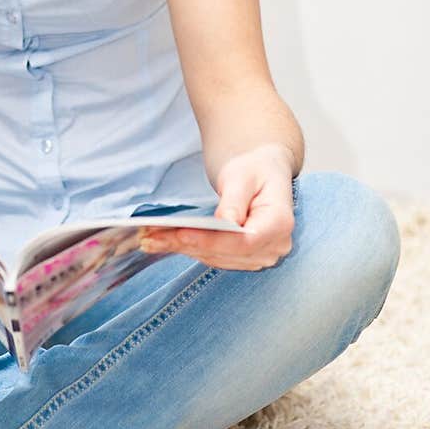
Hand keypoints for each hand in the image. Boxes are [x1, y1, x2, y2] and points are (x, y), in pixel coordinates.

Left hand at [137, 144, 295, 271]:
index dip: (212, 241)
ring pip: (216, 258)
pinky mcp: (245, 259)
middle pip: (226, 253)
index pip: (244, 241)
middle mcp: (274, 246)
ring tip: (149, 238)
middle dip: (186, 244)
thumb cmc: (254, 169)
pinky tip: (164, 241)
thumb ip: (234, 200)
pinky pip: (214, 257)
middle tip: (149, 236)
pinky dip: (188, 249)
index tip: (181, 234)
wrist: (263, 174)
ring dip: (181, 249)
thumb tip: (225, 224)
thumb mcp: (242, 175)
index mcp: (280, 223)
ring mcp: (260, 256)